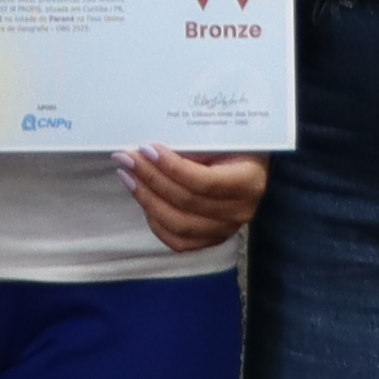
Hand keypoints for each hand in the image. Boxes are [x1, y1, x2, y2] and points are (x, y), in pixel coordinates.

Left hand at [122, 149, 264, 250]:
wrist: (252, 164)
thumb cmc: (235, 145)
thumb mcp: (222, 136)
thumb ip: (195, 144)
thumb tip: (152, 149)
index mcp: (248, 180)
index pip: (205, 181)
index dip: (172, 167)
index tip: (147, 149)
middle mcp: (240, 210)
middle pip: (186, 202)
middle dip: (150, 178)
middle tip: (127, 158)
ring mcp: (226, 229)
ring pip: (178, 224)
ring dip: (147, 199)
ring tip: (128, 176)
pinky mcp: (212, 239)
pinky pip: (178, 241)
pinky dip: (156, 222)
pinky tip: (143, 199)